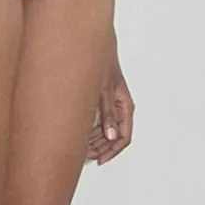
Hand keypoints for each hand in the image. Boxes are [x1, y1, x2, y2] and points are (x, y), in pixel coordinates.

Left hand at [87, 50, 133, 165]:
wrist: (93, 44)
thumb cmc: (102, 62)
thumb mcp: (104, 89)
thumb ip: (107, 112)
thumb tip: (111, 136)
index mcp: (125, 107)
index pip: (123, 138)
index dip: (112, 152)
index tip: (99, 160)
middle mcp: (120, 108)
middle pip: (113, 137)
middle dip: (100, 148)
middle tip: (84, 155)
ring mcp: (111, 105)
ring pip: (106, 132)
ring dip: (94, 141)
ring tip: (79, 147)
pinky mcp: (101, 101)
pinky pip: (99, 122)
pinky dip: (90, 130)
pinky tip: (79, 134)